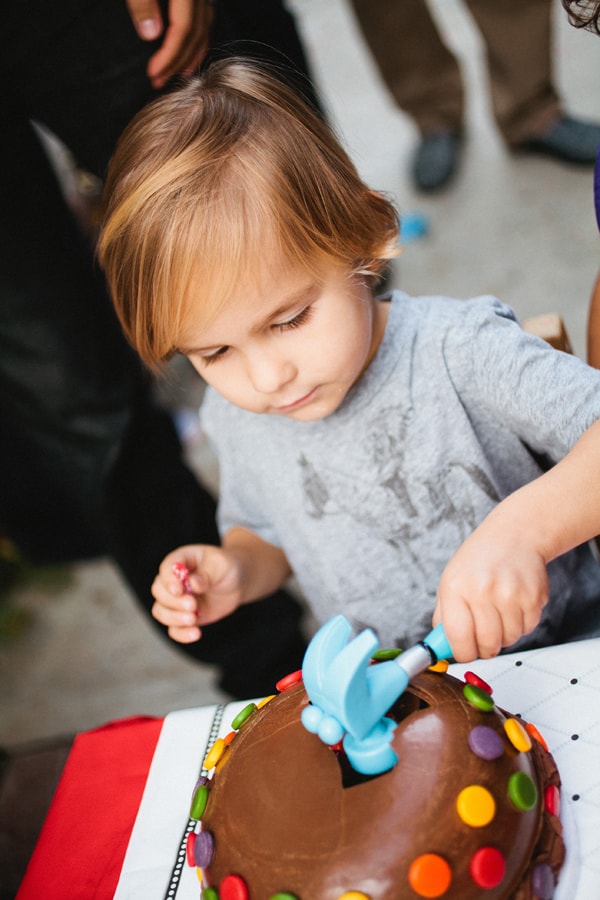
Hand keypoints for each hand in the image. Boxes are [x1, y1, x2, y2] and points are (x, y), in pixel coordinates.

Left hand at [126, 0, 212, 88]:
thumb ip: (143, 4)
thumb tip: (151, 35)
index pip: (183, 31)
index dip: (169, 56)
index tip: (153, 73)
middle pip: (196, 35)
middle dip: (178, 63)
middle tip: (160, 81)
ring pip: (204, 29)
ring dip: (193, 55)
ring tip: (180, 73)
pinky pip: (203, 18)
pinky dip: (197, 37)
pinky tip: (188, 45)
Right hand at [151, 544, 243, 642]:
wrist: (237, 584)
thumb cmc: (227, 568)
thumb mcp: (222, 565)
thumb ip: (207, 574)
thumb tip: (193, 584)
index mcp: (181, 560)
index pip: (166, 568)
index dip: (169, 580)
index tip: (179, 590)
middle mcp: (173, 580)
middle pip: (158, 591)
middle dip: (173, 601)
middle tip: (193, 605)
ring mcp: (176, 600)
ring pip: (160, 611)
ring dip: (173, 618)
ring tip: (194, 619)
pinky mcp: (183, 617)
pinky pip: (173, 628)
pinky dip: (181, 633)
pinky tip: (196, 634)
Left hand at [433, 520, 548, 661]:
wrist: (515, 536)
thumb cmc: (479, 560)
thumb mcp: (451, 581)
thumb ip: (445, 617)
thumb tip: (442, 648)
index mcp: (456, 587)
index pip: (457, 637)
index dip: (461, 652)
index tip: (463, 653)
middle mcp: (483, 590)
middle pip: (487, 644)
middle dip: (484, 648)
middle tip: (482, 638)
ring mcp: (510, 594)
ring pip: (509, 640)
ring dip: (504, 635)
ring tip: (499, 612)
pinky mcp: (534, 598)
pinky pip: (527, 629)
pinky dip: (520, 625)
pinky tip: (514, 605)